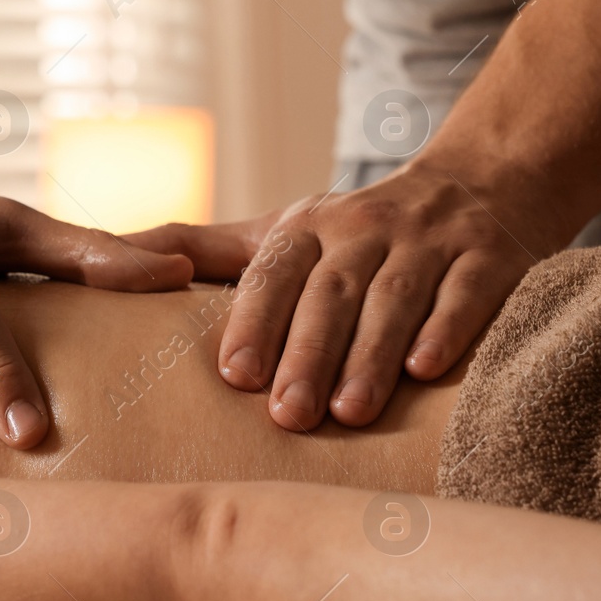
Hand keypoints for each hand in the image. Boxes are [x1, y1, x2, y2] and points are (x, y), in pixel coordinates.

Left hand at [123, 164, 555, 430]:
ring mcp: (431, 241)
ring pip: (396, 297)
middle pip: (333, 292)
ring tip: (350, 413)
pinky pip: (468, 293)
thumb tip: (109, 260)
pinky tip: (427, 369)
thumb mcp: (285, 233)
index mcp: (310, 228)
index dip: (255, 320)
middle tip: (287, 416)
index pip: (275, 271)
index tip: (236, 376)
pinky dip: (448, 328)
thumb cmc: (360, 232)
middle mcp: (366, 228)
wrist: (481, 183)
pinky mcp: (490, 257)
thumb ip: (204, 252)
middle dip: (309, 352)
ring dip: (371, 353)